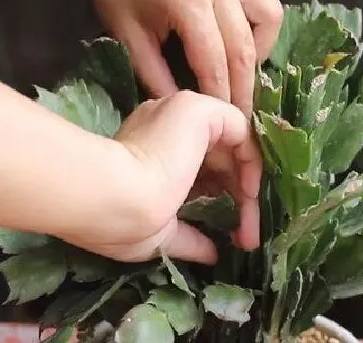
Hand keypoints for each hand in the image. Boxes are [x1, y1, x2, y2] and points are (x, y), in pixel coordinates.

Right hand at [56, 91, 261, 263]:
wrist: (112, 200)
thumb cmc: (123, 221)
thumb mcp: (160, 236)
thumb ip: (190, 239)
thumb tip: (211, 254)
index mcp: (152, 153)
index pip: (199, 175)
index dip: (221, 205)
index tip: (233, 237)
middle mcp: (166, 128)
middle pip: (219, 165)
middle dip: (238, 204)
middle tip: (247, 239)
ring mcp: (181, 115)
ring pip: (231, 151)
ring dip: (246, 192)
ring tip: (250, 230)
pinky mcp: (196, 109)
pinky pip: (239, 129)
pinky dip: (251, 160)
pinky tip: (249, 192)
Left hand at [73, 0, 283, 116]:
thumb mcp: (127, 32)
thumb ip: (154, 74)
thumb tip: (184, 106)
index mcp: (188, 1)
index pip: (216, 63)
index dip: (223, 97)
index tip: (228, 120)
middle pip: (246, 47)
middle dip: (245, 87)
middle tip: (243, 109)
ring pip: (270, 13)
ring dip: (262, 46)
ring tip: (245, 61)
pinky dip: (261, 9)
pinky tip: (244, 22)